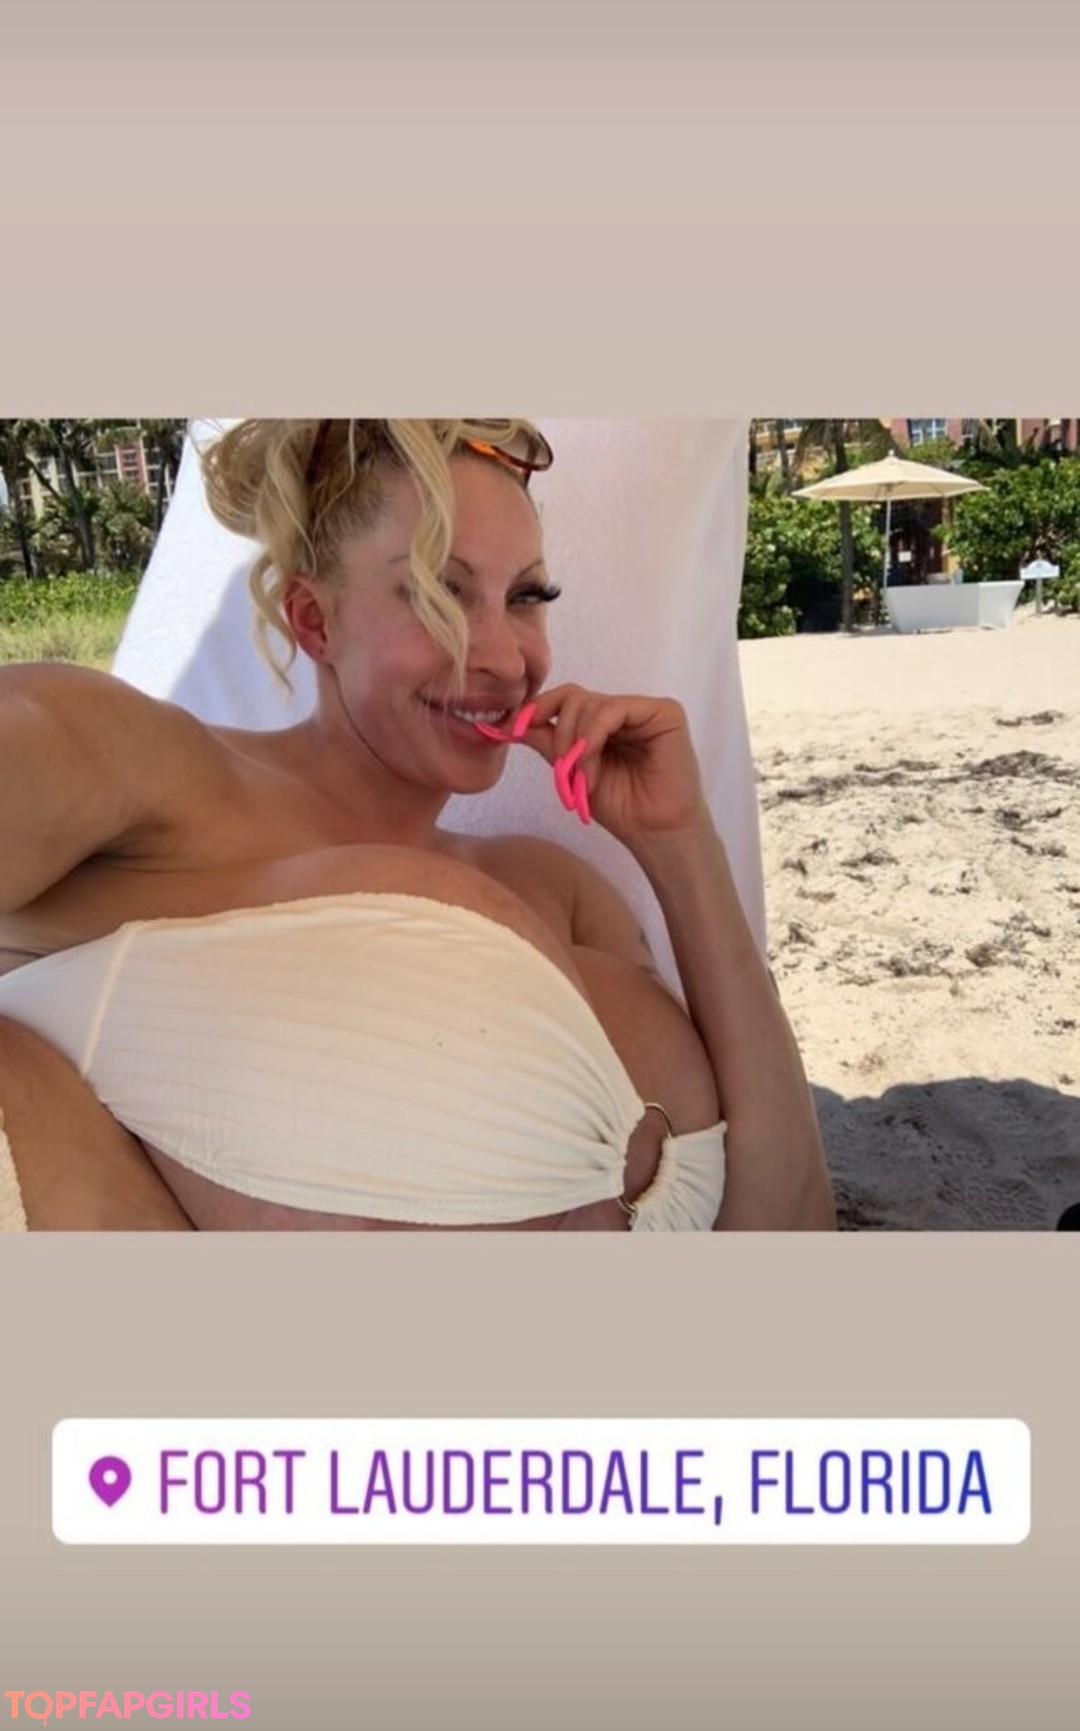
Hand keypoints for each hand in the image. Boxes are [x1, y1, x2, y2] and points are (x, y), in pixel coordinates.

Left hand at [519, 684, 711, 846]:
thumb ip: (546, 742)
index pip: (565, 699)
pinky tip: (592, 764)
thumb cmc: (621, 808)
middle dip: (559, 735)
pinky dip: (594, 736)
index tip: (510, 730)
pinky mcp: (664, 713)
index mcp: (602, 722)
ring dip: (578, 745)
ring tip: (583, 780)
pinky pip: (614, 709)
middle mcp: (623, 711)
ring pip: (591, 703)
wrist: (656, 834)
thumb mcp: (571, 771)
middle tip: (561, 770)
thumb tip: (506, 723)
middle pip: (574, 697)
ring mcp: (644, 710)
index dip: (536, 709)